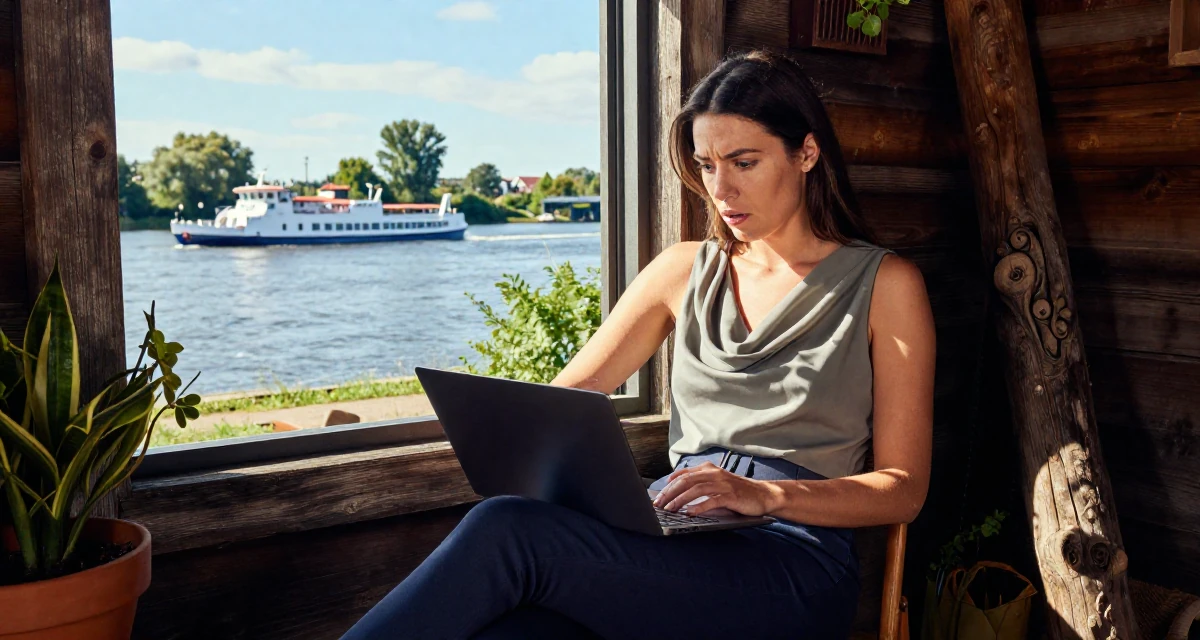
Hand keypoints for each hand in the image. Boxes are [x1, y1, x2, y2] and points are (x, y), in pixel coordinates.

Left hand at [651, 461, 780, 516]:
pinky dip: (699, 506)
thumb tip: (679, 494)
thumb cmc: (738, 491)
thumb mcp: (717, 483)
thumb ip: (701, 485)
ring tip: (670, 509)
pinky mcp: (730, 496)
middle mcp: (714, 473)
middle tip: (659, 504)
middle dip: (670, 493)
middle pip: (686, 481)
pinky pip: (711, 500)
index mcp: (709, 469)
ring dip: (680, 500)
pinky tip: (690, 512)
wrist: (763, 494)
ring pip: (696, 489)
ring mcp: (722, 484)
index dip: (669, 484)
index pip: (683, 474)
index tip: (658, 495)